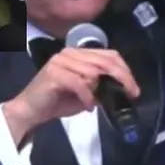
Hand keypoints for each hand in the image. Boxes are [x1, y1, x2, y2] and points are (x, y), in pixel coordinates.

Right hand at [3, 47, 140, 143]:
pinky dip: (87, 97)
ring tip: (100, 102)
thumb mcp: (86, 92)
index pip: (109, 55)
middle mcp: (70, 53)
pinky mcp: (54, 73)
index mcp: (79, 54)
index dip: (125, 70)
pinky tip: (88, 107)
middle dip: (123, 78)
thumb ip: (101, 85)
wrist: (30, 111)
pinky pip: (80, 83)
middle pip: (106, 61)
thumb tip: (122, 87)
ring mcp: (61, 61)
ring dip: (101, 90)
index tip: (133, 88)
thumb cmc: (58, 101)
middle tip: (132, 93)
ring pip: (93, 71)